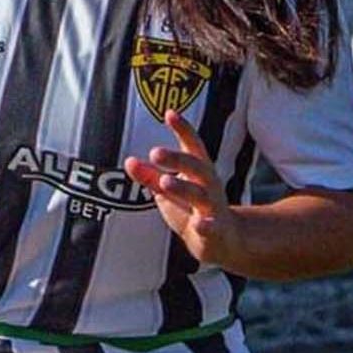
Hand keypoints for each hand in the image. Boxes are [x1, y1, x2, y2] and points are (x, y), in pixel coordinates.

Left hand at [123, 109, 240, 266]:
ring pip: (199, 195)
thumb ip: (150, 176)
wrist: (224, 239)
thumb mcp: (169, 190)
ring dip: (183, 187)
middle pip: (195, 166)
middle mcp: (209, 184)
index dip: (183, 129)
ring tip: (164, 181)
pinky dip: (206, 226)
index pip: (192, 145)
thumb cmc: (192, 207)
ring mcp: (213, 206)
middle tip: (155, 152)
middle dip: (176, 159)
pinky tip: (198, 225)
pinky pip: (212, 227)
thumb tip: (128, 161)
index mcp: (199, 169)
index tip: (170, 113)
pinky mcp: (216, 230)